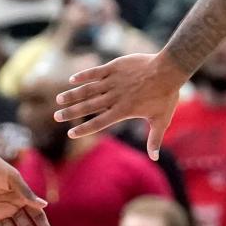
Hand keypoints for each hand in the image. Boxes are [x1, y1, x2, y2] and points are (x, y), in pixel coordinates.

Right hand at [54, 52, 186, 159]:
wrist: (168, 69)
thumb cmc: (166, 96)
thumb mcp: (161, 120)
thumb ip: (155, 139)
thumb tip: (154, 158)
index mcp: (123, 111)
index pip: (98, 122)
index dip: (84, 129)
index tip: (70, 133)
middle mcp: (114, 97)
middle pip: (88, 106)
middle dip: (71, 112)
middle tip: (57, 117)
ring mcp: (113, 81)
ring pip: (88, 89)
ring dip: (73, 95)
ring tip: (59, 100)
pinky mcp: (114, 67)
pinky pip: (95, 72)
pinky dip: (83, 76)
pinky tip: (72, 79)